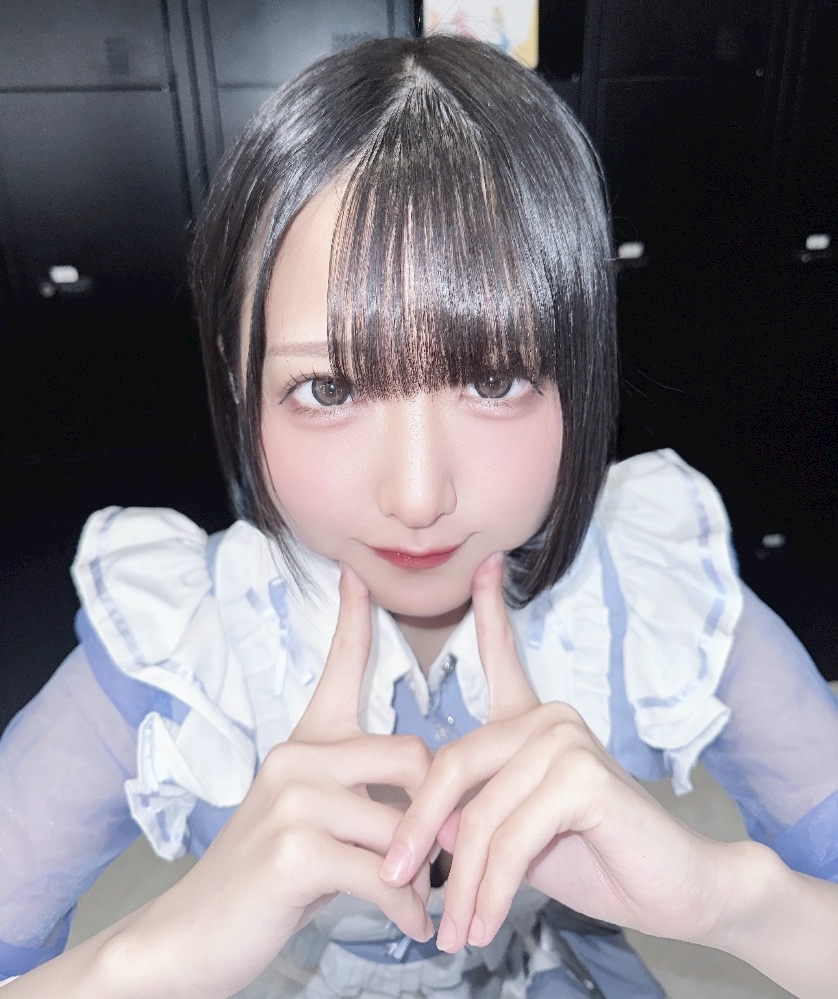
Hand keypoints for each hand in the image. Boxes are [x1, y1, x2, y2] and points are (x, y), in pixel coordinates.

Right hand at [120, 565, 432, 997]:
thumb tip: (431, 813)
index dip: (353, 618)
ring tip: (417, 901)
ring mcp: (294, 799)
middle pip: (411, 756)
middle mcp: (298, 757)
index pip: (338, 667)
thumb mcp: (310, 820)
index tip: (358, 575)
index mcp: (305, 743)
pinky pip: (385, 874)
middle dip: (437, 811)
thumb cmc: (266, 876)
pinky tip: (410, 926)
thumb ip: (361, 799)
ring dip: (422, 873)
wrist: (194, 933)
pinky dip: (406, 908)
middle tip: (442, 855)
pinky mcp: (296, 850)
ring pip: (403, 824)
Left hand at [380, 553, 730, 954]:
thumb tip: (426, 826)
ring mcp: (566, 740)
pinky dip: (492, 888)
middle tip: (395, 882)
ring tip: (455, 931)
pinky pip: (512, 838)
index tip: (484, 565)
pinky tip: (486, 920)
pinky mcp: (583, 776)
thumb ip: (475, 814)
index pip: (501, 656)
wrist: (674, 891)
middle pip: (454, 765)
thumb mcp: (517, 834)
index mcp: (531, 720)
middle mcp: (548, 717)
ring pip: (480, 815)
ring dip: (462, 882)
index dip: (490, 610)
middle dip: (418, 831)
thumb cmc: (594, 858)